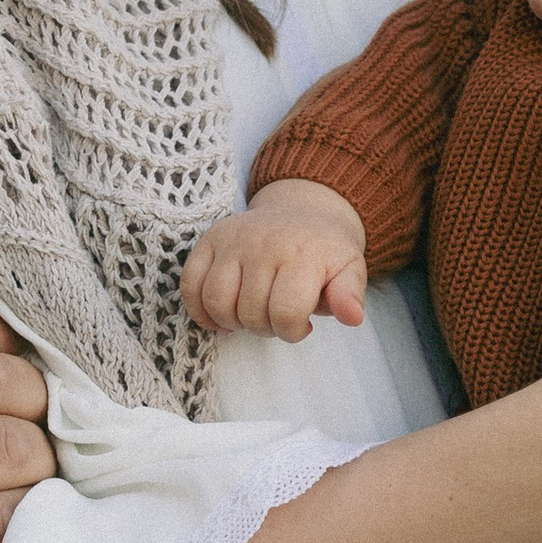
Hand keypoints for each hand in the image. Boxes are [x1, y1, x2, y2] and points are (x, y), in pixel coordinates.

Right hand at [182, 181, 368, 337]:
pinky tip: (221, 316)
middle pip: (250, 312)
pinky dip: (200, 309)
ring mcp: (233, 241)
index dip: (292, 332)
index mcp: (303, 254)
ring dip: (233, 321)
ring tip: (250, 316)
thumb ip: (350, 295)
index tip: (302, 325)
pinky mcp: (210, 239)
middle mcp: (264, 244)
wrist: (302, 210)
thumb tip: (351, 317)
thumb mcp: (350, 269)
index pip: (285, 313)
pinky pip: (190, 283)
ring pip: (216, 301)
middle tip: (277, 319)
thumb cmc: (325, 251)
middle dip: (265, 327)